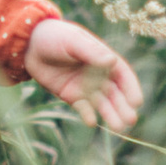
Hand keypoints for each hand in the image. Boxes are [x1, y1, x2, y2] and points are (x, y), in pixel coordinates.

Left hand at [24, 16, 141, 133]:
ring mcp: (86, 86)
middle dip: (124, 106)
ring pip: (102, 103)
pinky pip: (83, 107)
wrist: (29, 44)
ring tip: (119, 128)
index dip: (131, 88)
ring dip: (111, 114)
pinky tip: (91, 122)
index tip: (136, 101)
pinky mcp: (71, 95)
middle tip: (131, 120)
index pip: (123, 75)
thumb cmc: (55, 36)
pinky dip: (88, 115)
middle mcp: (98, 74)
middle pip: (115, 93)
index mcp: (103, 58)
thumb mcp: (74, 41)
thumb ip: (91, 52)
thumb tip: (112, 61)